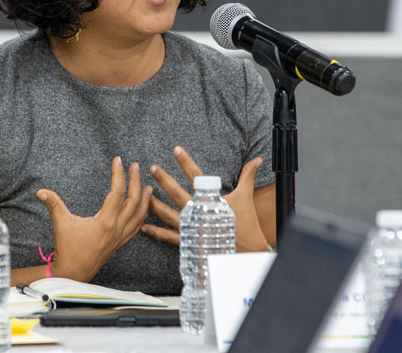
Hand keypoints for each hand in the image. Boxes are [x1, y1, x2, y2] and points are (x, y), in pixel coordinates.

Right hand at [36, 156, 151, 281]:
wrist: (73, 273)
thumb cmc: (67, 249)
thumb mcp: (61, 224)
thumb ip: (53, 205)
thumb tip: (40, 191)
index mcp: (105, 222)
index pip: (117, 192)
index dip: (119, 174)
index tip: (118, 160)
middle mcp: (117, 228)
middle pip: (134, 201)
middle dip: (136, 181)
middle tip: (135, 166)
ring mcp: (120, 237)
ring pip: (140, 215)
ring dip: (145, 200)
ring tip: (149, 187)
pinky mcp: (119, 243)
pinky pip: (136, 228)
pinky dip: (142, 216)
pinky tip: (143, 210)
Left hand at [143, 146, 268, 251]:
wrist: (247, 252)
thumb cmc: (246, 223)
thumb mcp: (245, 196)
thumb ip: (247, 175)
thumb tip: (257, 159)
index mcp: (211, 198)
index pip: (196, 175)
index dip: (186, 161)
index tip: (176, 149)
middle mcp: (198, 212)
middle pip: (176, 192)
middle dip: (163, 179)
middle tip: (152, 168)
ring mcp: (191, 227)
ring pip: (167, 213)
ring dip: (154, 203)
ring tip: (144, 193)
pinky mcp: (188, 241)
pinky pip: (168, 236)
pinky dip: (156, 232)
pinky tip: (144, 225)